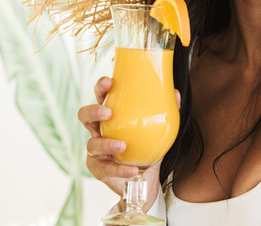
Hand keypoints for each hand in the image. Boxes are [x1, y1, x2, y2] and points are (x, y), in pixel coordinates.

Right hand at [77, 76, 180, 196]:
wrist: (145, 178)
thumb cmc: (147, 146)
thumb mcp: (158, 129)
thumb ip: (166, 112)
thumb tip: (176, 93)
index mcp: (111, 114)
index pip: (101, 96)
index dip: (101, 87)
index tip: (109, 82)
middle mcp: (99, 130)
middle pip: (84, 115)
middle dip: (93, 111)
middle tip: (108, 112)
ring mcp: (96, 150)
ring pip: (92, 144)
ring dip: (106, 144)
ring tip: (123, 145)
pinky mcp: (98, 169)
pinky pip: (105, 169)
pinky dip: (119, 170)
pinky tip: (133, 170)